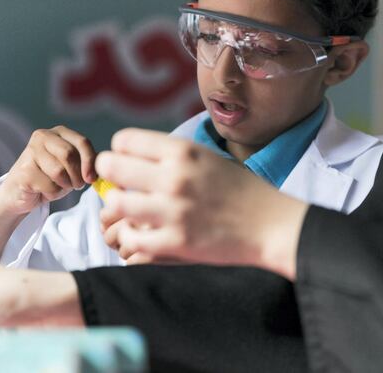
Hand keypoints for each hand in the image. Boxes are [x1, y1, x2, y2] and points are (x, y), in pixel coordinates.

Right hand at [0, 126, 96, 217]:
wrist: (21, 193)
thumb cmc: (51, 178)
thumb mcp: (72, 167)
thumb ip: (86, 163)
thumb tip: (101, 166)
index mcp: (59, 132)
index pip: (82, 142)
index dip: (90, 161)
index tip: (92, 178)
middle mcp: (43, 136)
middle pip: (70, 155)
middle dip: (77, 175)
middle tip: (76, 185)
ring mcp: (30, 152)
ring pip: (59, 171)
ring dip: (65, 185)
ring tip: (60, 186)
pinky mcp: (23, 170)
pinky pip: (49, 185)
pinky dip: (53, 193)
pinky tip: (44, 190)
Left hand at [96, 129, 308, 279]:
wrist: (271, 225)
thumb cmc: (239, 189)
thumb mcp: (207, 158)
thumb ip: (170, 155)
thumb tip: (127, 155)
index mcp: (183, 151)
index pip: (124, 140)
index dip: (121, 152)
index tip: (129, 164)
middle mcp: (175, 176)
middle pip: (111, 166)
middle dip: (112, 177)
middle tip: (122, 187)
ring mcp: (173, 211)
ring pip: (115, 204)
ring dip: (119, 208)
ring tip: (131, 212)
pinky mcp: (174, 243)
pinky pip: (130, 239)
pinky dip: (131, 238)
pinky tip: (143, 234)